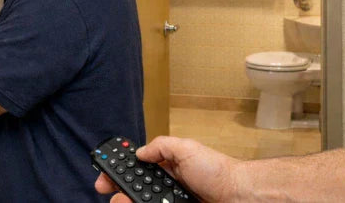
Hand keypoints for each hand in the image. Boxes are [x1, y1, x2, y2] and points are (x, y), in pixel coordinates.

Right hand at [95, 136, 239, 202]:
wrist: (239, 196)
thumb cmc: (217, 171)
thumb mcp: (186, 148)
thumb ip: (160, 146)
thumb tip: (138, 153)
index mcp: (167, 167)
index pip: (136, 168)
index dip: (119, 171)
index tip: (104, 177)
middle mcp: (167, 186)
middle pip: (135, 189)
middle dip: (118, 190)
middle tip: (106, 192)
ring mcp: (171, 201)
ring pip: (143, 202)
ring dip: (127, 202)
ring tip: (119, 202)